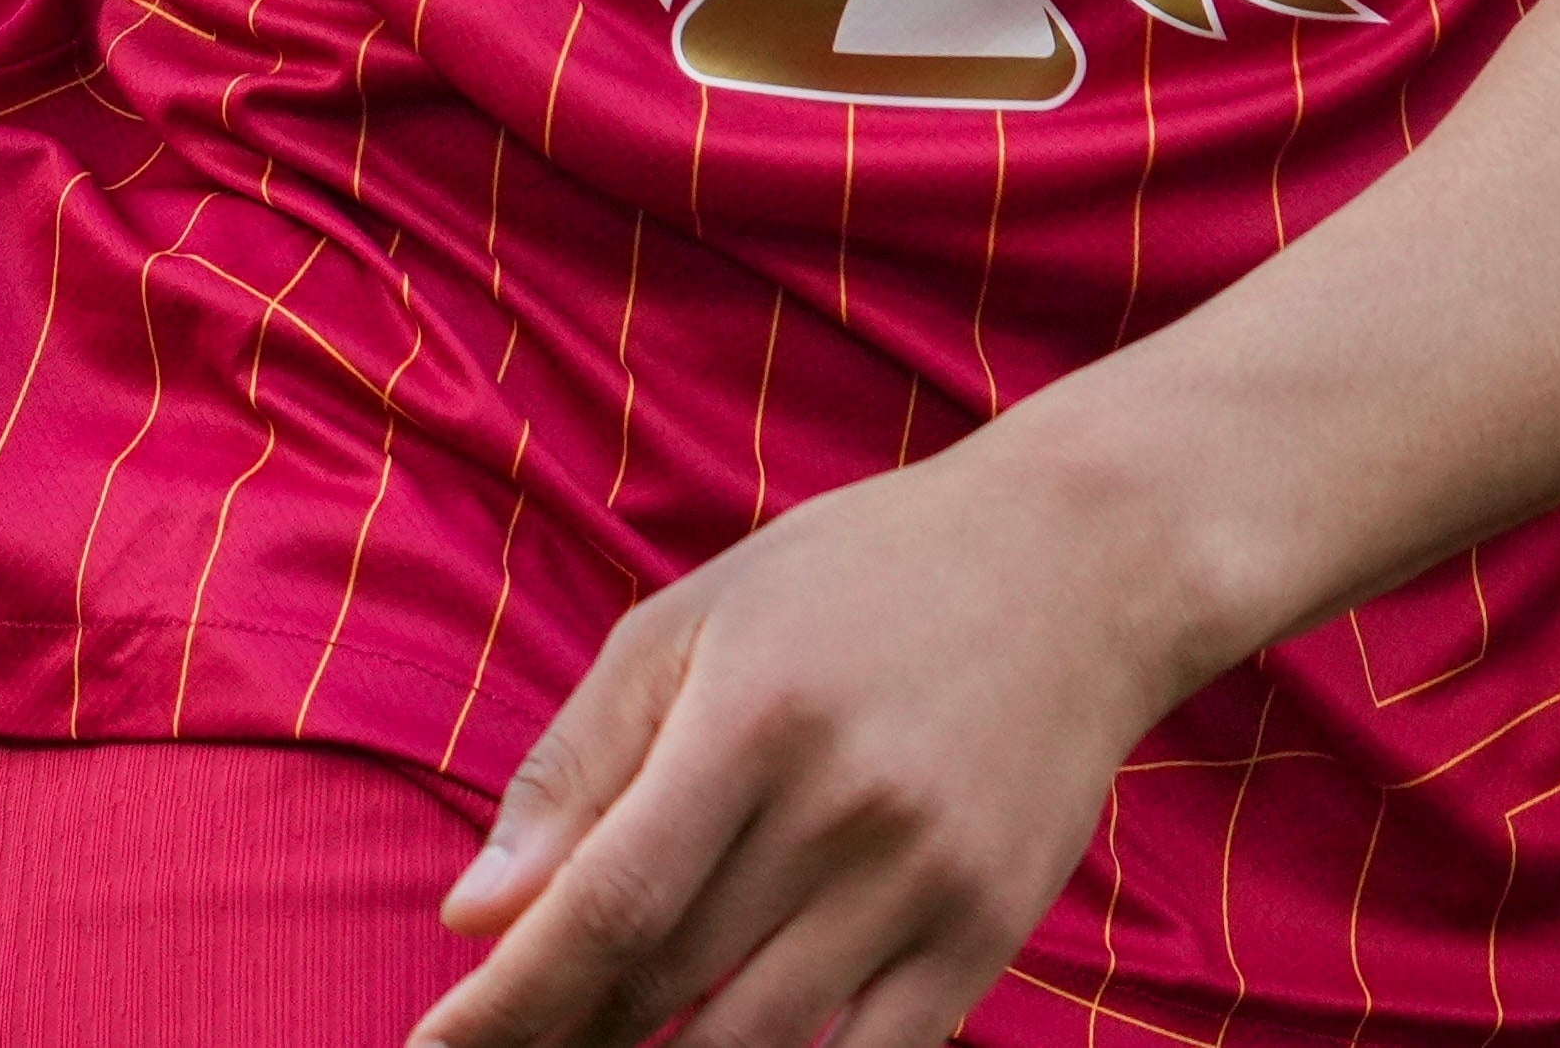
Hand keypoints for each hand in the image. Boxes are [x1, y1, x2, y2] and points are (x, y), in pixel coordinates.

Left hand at [413, 427, 1221, 1047]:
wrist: (1087, 559)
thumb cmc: (862, 577)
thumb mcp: (699, 619)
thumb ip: (579, 765)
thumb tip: (473, 918)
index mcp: (755, 717)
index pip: (602, 909)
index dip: (504, 1008)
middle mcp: (847, 809)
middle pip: (664, 987)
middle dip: (567, 1033)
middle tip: (518, 1038)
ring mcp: (929, 880)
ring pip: (753, 1044)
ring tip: (612, 1039)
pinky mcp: (989, 930)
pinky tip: (737, 1042)